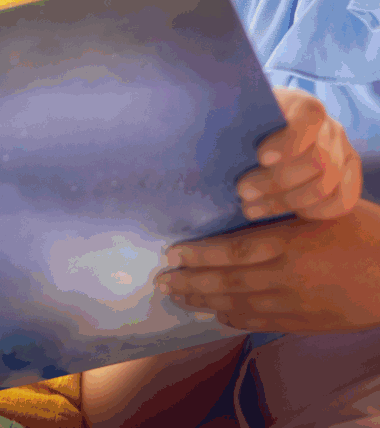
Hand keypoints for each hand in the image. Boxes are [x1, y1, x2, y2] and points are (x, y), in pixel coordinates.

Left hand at [156, 199, 379, 331]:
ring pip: (241, 306)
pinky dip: (237, 319)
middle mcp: (287, 277)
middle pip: (229, 282)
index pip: (232, 251)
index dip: (198, 255)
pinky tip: (218, 315)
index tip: (171, 254)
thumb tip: (242, 198)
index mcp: (289, 244)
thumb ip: (282, 208)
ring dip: (206, 303)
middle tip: (161, 282)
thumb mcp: (321, 209)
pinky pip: (264, 323)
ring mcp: (297, 305)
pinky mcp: (309, 323)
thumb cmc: (365, 231)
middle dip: (191, 283)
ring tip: (178, 298)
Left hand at [235, 88, 360, 220]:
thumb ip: (232, 115)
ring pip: (325, 186)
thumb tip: (203, 120)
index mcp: (303, 105)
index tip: (260, 157)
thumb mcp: (241, 111)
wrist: (270, 133)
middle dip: (276, 181)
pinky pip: (340, 202)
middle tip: (242, 191)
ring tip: (250, 208)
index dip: (289, 140)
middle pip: (316, 160)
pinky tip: (284, 212)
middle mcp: (330, 128)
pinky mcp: (349, 178)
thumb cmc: (248, 122)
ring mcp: (343, 153)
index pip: (309, 116)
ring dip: (285, 201)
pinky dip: (311, 211)